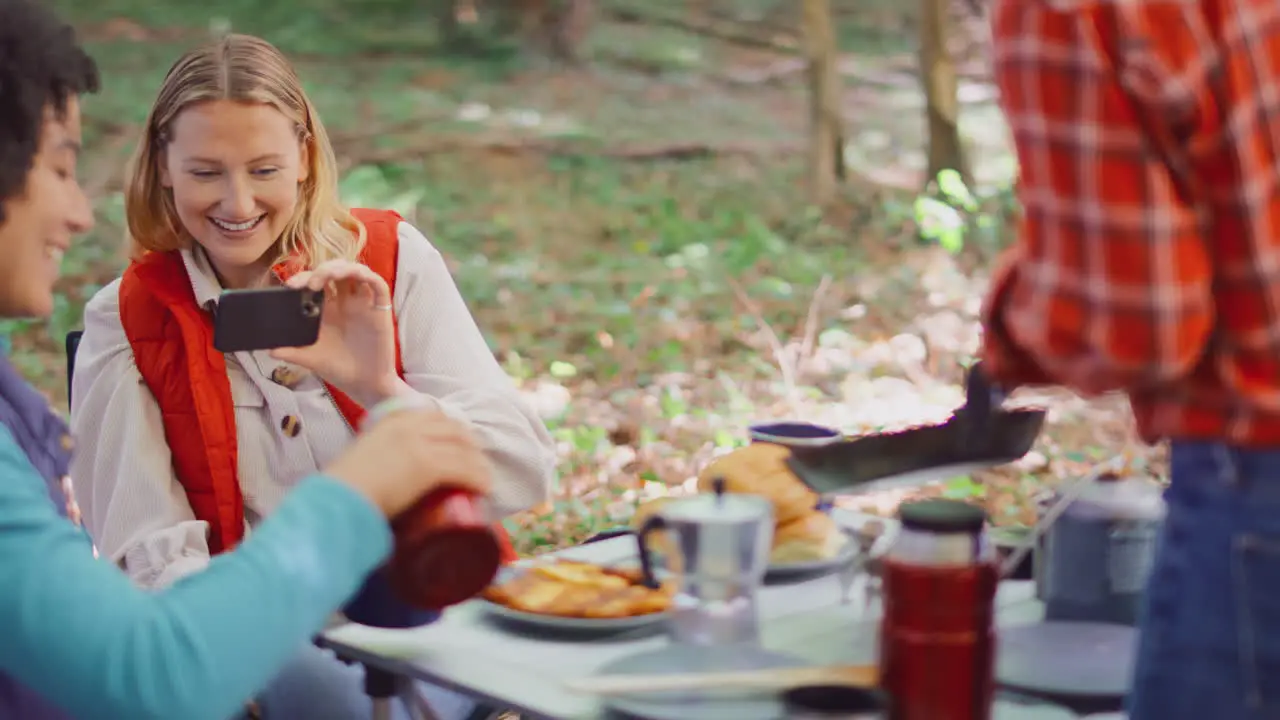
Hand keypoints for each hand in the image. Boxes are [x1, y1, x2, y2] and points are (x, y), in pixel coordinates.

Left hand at [269, 260, 403, 406]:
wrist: (364, 386)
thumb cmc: (340, 370)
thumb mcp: (312, 359)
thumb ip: (293, 352)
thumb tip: (269, 350)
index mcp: (328, 309)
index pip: (316, 282)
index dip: (304, 277)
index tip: (291, 285)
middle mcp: (346, 302)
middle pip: (336, 271)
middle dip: (321, 270)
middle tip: (309, 283)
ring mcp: (364, 304)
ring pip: (356, 272)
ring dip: (341, 267)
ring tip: (328, 276)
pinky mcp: (381, 310)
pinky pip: (378, 285)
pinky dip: (368, 275)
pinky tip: (356, 275)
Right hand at [323, 409, 492, 517]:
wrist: (337, 499)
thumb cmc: (343, 488)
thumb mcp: (361, 458)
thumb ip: (375, 457)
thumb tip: (382, 475)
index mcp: (391, 421)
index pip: (433, 416)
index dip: (452, 430)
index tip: (460, 444)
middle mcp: (408, 427)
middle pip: (453, 429)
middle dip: (470, 445)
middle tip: (477, 462)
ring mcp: (420, 444)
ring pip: (462, 449)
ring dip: (478, 464)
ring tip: (484, 479)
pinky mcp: (429, 466)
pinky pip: (464, 469)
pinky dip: (478, 479)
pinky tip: (485, 489)